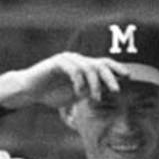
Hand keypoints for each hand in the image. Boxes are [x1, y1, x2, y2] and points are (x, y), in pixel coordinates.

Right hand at [0, 53, 125, 110]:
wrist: (30, 91)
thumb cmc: (52, 95)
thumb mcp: (76, 96)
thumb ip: (91, 93)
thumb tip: (109, 94)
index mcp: (84, 66)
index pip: (105, 64)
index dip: (117, 69)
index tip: (129, 78)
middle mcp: (78, 60)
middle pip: (100, 63)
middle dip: (110, 77)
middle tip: (117, 90)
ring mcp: (68, 59)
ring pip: (88, 67)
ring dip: (94, 85)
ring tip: (95, 99)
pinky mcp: (57, 62)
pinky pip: (74, 69)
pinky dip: (79, 82)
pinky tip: (79, 93)